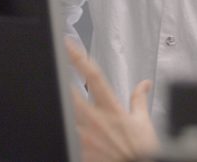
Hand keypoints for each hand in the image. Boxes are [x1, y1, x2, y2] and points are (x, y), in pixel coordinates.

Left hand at [65, 40, 159, 161]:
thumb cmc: (139, 151)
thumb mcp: (144, 122)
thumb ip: (139, 100)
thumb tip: (144, 84)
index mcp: (111, 108)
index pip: (94, 76)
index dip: (80, 58)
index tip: (69, 45)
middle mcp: (95, 119)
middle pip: (70, 92)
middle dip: (60, 79)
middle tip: (52, 68)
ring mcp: (84, 134)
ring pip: (65, 113)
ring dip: (62, 106)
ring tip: (54, 97)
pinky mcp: (78, 149)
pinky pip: (66, 134)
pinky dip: (63, 128)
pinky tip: (60, 126)